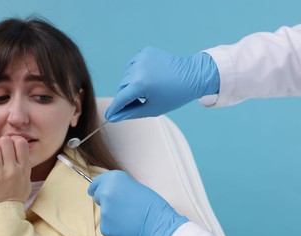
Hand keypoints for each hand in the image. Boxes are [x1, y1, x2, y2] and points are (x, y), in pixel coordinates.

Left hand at [0, 136, 31, 209]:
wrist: (2, 216)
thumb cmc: (14, 197)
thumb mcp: (26, 181)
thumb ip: (25, 165)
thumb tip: (22, 147)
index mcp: (23, 169)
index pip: (20, 142)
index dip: (12, 140)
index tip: (7, 147)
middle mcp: (12, 171)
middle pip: (5, 141)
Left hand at [88, 170, 187, 235]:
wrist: (158, 226)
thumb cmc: (153, 205)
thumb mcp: (135, 186)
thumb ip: (120, 187)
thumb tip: (112, 192)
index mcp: (114, 179)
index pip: (97, 182)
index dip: (96, 187)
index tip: (93, 190)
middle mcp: (105, 192)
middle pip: (99, 196)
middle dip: (106, 201)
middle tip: (122, 206)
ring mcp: (104, 211)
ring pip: (104, 213)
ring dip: (112, 215)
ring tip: (130, 217)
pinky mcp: (105, 227)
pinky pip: (107, 226)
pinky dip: (115, 227)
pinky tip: (128, 226)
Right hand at [105, 47, 219, 121]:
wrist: (193, 75)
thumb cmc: (174, 95)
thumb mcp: (152, 109)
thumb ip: (130, 113)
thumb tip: (114, 117)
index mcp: (140, 84)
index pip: (121, 98)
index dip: (114, 108)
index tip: (108, 116)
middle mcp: (138, 69)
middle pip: (122, 87)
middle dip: (126, 96)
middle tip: (137, 103)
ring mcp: (141, 58)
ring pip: (127, 76)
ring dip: (132, 84)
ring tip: (147, 89)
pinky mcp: (145, 52)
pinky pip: (133, 66)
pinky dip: (137, 73)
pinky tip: (149, 77)